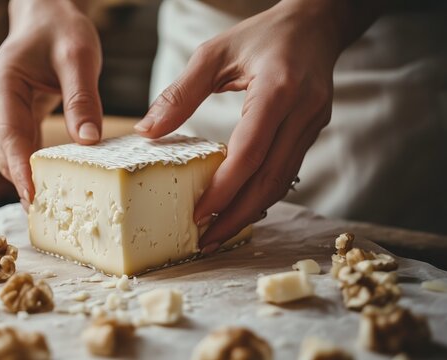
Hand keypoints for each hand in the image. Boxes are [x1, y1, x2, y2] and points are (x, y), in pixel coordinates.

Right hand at [0, 0, 102, 209]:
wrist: (47, 14)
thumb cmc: (61, 29)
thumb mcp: (79, 57)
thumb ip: (82, 99)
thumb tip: (87, 142)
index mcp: (3, 82)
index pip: (11, 135)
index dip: (21, 170)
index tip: (33, 199)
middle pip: (6, 150)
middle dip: (24, 181)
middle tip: (49, 214)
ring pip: (10, 152)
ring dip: (26, 177)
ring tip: (50, 206)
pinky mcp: (10, 114)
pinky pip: (19, 145)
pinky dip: (32, 165)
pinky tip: (49, 183)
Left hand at [135, 0, 374, 251]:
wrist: (317, 23)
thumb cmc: (262, 34)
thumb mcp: (214, 53)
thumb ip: (181, 94)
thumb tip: (148, 132)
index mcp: (278, 89)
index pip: (250, 152)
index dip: (225, 188)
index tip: (199, 214)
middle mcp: (302, 112)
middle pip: (269, 178)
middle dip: (237, 214)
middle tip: (207, 239)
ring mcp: (313, 124)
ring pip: (282, 181)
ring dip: (250, 211)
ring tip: (220, 232)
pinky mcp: (313, 131)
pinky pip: (287, 171)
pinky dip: (262, 193)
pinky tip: (241, 206)